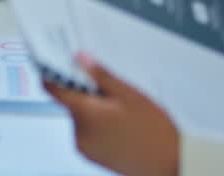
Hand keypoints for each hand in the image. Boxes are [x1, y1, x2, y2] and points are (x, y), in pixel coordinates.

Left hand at [44, 53, 179, 175]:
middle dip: (86, 93)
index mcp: (84, 114)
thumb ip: (100, 76)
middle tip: (112, 91)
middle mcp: (78, 133)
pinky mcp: (93, 157)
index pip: (53, 89)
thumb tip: (79, 58)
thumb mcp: (129, 95)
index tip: (56, 63)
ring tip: (123, 113)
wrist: (171, 166)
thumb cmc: (153, 131)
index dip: (52, 74)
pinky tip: (121, 127)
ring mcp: (85, 148)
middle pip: (71, 103)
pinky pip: (89, 133)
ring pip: (81, 118)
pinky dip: (99, 126)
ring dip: (94, 111)